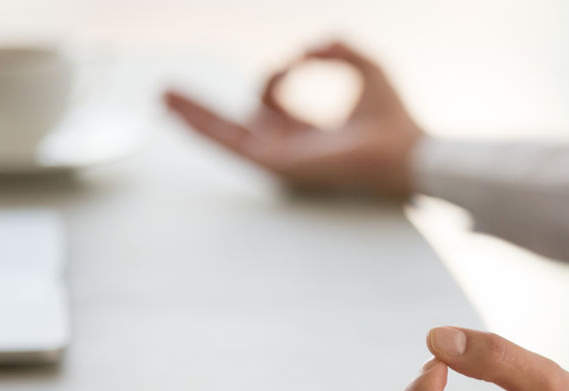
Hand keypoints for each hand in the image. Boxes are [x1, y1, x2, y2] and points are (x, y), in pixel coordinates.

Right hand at [164, 40, 423, 198]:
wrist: (407, 150)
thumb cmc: (395, 118)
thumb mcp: (366, 67)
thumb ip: (337, 48)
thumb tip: (305, 49)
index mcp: (308, 133)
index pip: (271, 103)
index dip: (276, 75)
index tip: (299, 61)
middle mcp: (290, 148)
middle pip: (234, 126)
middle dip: (201, 110)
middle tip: (167, 92)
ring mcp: (281, 159)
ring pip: (225, 136)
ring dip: (193, 116)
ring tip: (161, 95)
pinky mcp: (278, 164)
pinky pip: (233, 144)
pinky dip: (206, 127)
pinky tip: (180, 113)